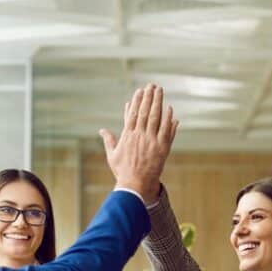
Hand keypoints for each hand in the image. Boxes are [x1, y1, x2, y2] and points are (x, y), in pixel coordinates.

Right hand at [99, 84, 178, 204]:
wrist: (135, 185)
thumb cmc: (123, 171)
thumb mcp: (112, 155)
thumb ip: (109, 140)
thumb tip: (102, 130)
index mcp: (127, 136)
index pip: (132, 114)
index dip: (136, 101)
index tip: (140, 91)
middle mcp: (139, 136)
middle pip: (144, 112)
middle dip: (148, 97)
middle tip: (152, 85)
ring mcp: (151, 141)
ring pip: (155, 118)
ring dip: (158, 102)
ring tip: (160, 91)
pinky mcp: (162, 148)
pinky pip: (166, 131)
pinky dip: (168, 119)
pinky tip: (170, 109)